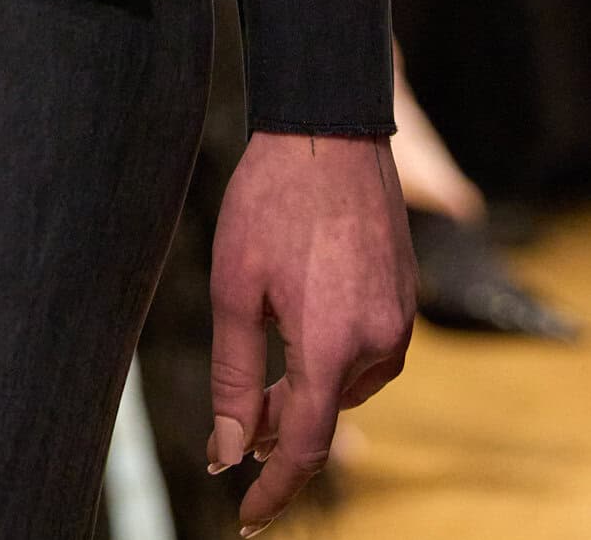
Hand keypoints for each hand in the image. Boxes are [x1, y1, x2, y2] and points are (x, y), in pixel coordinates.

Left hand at [208, 130, 415, 533]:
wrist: (327, 129)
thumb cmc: (270, 200)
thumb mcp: (234, 286)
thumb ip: (231, 373)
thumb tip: (225, 450)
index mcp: (329, 346)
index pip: (304, 447)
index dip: (273, 489)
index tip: (247, 518)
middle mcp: (376, 343)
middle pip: (322, 414)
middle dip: (274, 428)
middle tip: (231, 428)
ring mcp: (398, 320)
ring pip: (345, 385)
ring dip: (303, 392)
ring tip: (258, 378)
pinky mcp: (405, 298)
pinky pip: (366, 353)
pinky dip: (329, 360)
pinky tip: (298, 332)